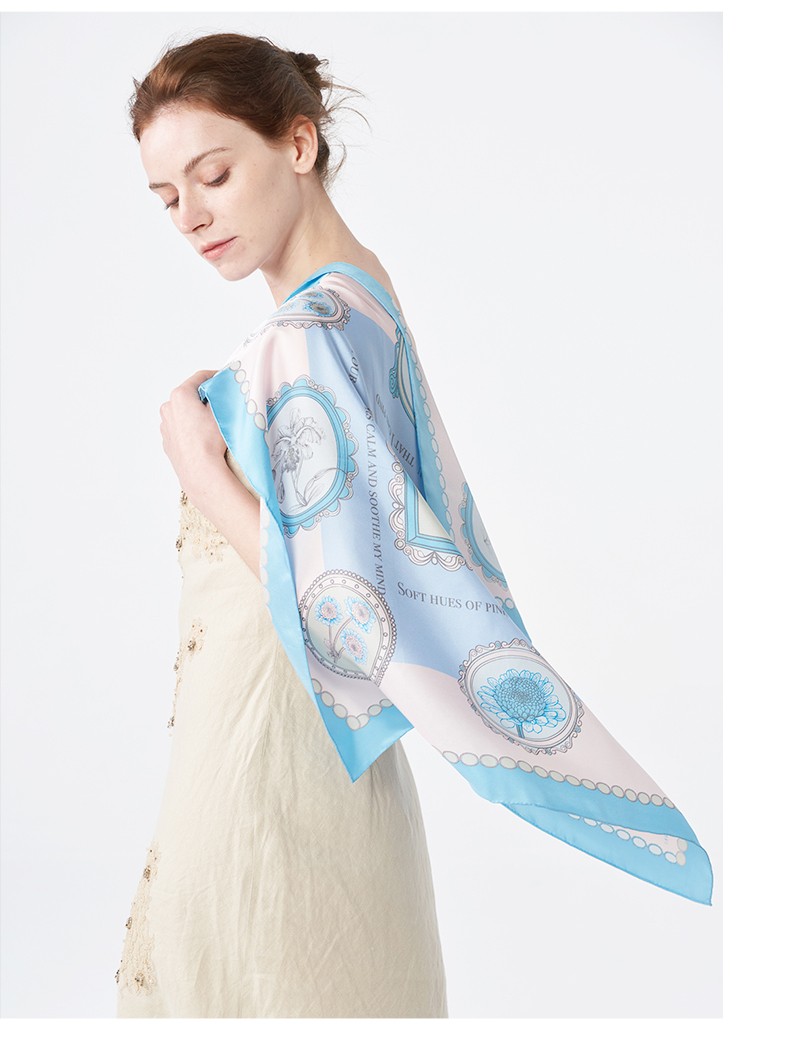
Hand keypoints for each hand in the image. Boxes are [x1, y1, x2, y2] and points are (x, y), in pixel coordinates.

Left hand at [159, 370, 227, 495]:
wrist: (200, 470)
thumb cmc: (209, 442)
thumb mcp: (221, 411)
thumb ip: (220, 395)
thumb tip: (221, 390)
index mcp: (180, 396)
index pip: (199, 377)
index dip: (214, 377)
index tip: (222, 379)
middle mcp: (168, 408)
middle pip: (189, 395)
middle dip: (203, 398)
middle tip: (219, 405)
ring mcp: (165, 425)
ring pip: (183, 412)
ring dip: (195, 414)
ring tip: (211, 425)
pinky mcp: (167, 440)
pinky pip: (180, 428)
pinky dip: (189, 428)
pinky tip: (202, 437)